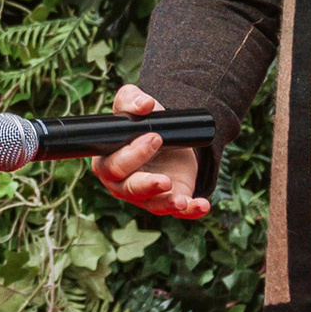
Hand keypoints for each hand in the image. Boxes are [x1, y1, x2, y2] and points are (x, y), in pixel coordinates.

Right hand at [91, 83, 208, 220]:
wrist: (167, 135)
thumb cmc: (142, 123)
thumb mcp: (132, 104)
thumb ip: (132, 99)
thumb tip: (144, 104)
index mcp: (108, 162)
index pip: (113, 166)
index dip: (132, 154)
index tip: (154, 136)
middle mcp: (123, 185)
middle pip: (130, 190)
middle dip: (147, 180)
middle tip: (166, 155)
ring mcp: (146, 196)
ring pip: (154, 204)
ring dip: (167, 202)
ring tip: (181, 200)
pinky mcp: (169, 201)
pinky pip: (179, 212)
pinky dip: (191, 211)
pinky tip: (202, 205)